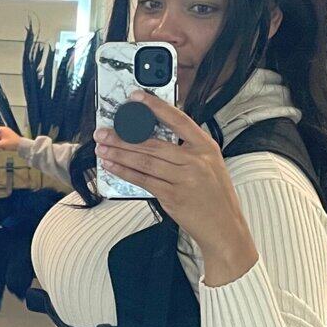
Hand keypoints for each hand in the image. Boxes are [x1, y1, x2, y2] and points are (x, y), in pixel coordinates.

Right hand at [0, 123, 27, 150]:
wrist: (21, 145)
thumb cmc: (12, 143)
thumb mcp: (1, 145)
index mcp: (2, 130)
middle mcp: (5, 130)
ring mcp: (8, 132)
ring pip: (0, 135)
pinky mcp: (10, 136)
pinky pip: (3, 138)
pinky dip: (1, 141)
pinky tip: (1, 145)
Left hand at [96, 92, 258, 286]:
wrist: (224, 228)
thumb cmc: (215, 196)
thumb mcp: (209, 165)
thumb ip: (186, 150)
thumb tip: (151, 138)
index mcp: (205, 147)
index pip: (177, 119)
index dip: (155, 107)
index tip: (135, 98)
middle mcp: (195, 160)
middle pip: (152, 143)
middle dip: (123, 137)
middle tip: (103, 132)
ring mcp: (184, 178)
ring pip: (144, 161)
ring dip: (119, 154)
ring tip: (102, 148)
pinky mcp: (173, 196)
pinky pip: (144, 180)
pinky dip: (125, 172)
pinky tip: (112, 167)